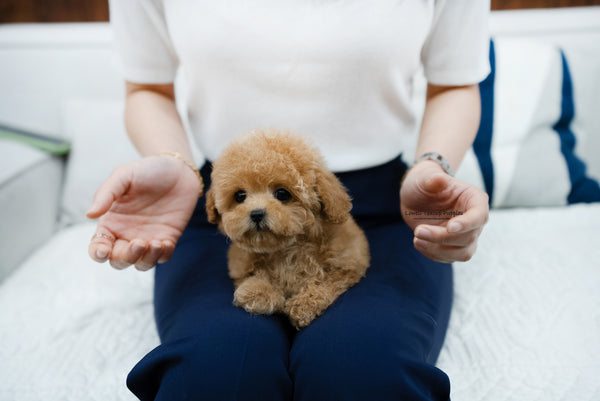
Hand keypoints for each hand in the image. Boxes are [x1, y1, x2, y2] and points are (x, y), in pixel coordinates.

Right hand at [86, 155, 201, 269]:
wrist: (178, 168)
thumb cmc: (147, 170)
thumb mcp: (123, 176)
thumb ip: (106, 194)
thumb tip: (89, 214)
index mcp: (111, 222)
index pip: (98, 246)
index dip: (98, 253)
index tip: (104, 250)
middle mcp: (127, 234)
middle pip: (119, 260)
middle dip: (126, 258)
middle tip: (139, 242)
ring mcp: (148, 238)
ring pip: (141, 263)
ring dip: (146, 259)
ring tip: (156, 243)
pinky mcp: (167, 239)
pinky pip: (163, 257)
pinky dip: (163, 255)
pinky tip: (166, 242)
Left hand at [400, 161, 488, 262]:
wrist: (416, 195)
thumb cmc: (424, 182)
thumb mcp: (425, 177)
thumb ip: (433, 179)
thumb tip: (439, 179)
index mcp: (474, 199)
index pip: (479, 215)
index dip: (467, 223)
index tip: (450, 227)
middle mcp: (474, 220)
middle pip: (468, 237)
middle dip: (442, 237)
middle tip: (418, 231)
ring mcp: (465, 234)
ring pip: (463, 253)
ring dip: (439, 251)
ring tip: (417, 240)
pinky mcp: (454, 246)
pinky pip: (449, 258)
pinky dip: (433, 254)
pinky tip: (418, 243)